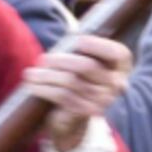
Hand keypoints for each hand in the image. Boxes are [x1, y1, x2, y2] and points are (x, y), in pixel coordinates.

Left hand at [20, 34, 132, 151]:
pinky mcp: (88, 112)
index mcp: (121, 67)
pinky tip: (33, 85)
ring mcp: (104, 100)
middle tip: (42, 59)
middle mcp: (117, 84)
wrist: (76, 115)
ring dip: (46, 76)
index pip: (117, 53)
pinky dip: (44, 89)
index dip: (98, 45)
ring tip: (30, 73)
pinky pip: (62, 96)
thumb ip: (83, 49)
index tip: (77, 40)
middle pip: (87, 66)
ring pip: (70, 81)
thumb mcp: (85, 62)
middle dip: (61, 60)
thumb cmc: (79, 79)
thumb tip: (68, 36)